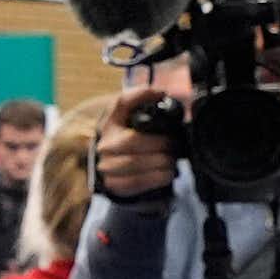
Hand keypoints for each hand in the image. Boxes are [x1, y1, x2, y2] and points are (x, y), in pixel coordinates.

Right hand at [94, 82, 177, 202]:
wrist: (119, 174)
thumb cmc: (137, 146)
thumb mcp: (138, 125)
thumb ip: (149, 110)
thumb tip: (164, 96)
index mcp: (111, 122)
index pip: (121, 102)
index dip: (140, 95)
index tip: (162, 94)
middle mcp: (104, 142)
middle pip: (132, 140)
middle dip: (161, 144)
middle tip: (175, 146)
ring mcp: (106, 165)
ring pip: (135, 162)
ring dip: (162, 162)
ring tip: (170, 160)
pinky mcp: (113, 184)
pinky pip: (138, 181)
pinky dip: (158, 177)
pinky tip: (166, 173)